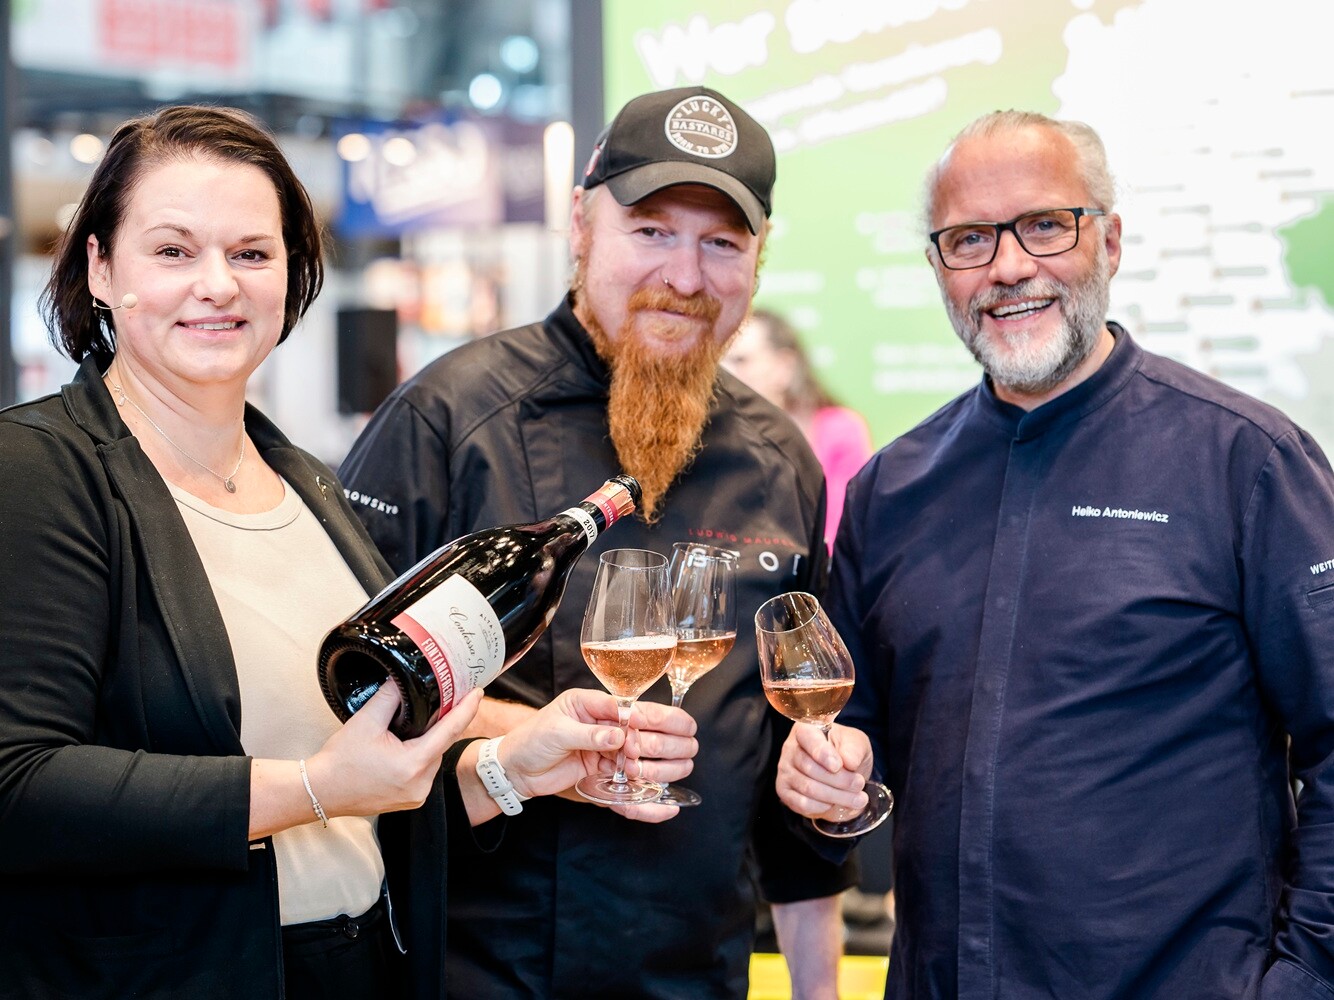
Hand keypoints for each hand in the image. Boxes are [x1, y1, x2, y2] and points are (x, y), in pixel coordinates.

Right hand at [307, 684, 482, 818]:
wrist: (321, 791)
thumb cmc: (340, 761)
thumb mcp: (366, 721)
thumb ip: (391, 697)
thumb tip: (406, 677)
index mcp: (412, 765)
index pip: (449, 731)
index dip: (466, 709)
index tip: (477, 693)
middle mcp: (420, 784)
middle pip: (441, 744)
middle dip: (443, 723)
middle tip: (445, 699)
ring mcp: (417, 795)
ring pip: (433, 758)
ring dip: (430, 741)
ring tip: (418, 723)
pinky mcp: (411, 800)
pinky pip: (425, 771)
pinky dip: (422, 756)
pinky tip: (410, 745)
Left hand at [501, 689, 697, 804]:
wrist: (515, 770)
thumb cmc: (530, 741)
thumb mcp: (557, 732)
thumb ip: (590, 733)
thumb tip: (620, 736)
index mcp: (594, 704)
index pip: (630, 707)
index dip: (644, 720)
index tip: (646, 734)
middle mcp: (606, 723)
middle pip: (647, 728)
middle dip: (662, 740)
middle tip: (669, 752)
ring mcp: (608, 747)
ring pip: (646, 752)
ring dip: (660, 762)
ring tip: (666, 769)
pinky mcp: (606, 769)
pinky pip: (633, 777)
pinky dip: (648, 787)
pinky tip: (663, 797)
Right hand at [776, 722, 872, 820]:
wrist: (843, 771)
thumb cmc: (846, 751)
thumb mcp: (856, 743)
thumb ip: (854, 749)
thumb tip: (848, 762)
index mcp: (805, 730)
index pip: (808, 739)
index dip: (822, 753)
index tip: (837, 766)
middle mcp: (790, 749)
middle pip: (810, 767)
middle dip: (839, 780)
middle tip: (859, 784)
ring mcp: (785, 771)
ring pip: (808, 788)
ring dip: (836, 796)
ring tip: (858, 799)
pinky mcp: (785, 792)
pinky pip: (801, 803)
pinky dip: (821, 806)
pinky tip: (834, 803)